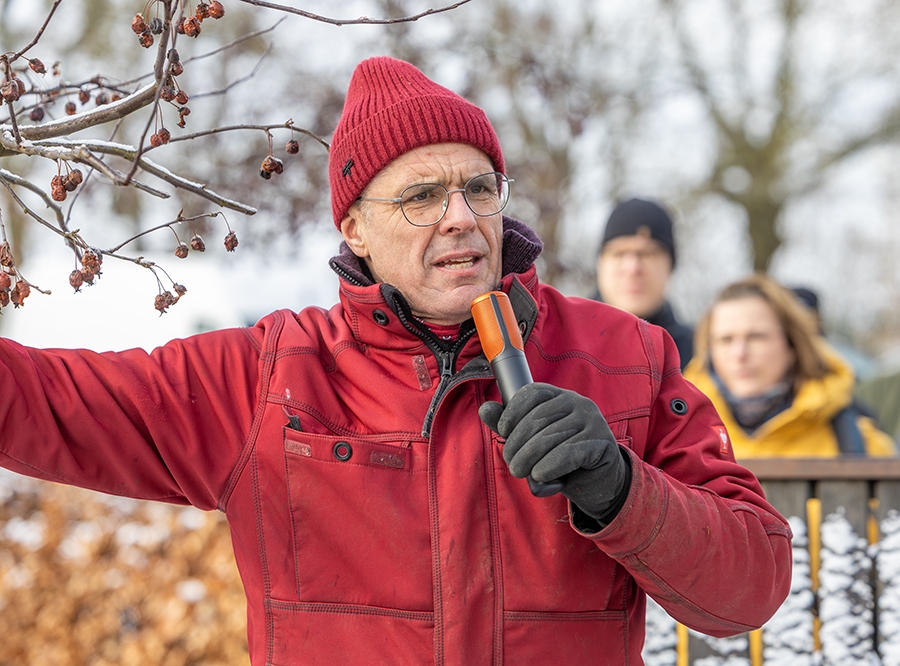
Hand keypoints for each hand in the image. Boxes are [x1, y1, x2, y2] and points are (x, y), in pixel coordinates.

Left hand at [479, 383, 629, 520]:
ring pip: (549, 438)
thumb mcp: (532, 442)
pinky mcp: (602, 444)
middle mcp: (578, 403)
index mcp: (560, 396)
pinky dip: (549, 467)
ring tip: (523, 473)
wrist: (598, 484)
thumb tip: (485, 409)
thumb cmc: (561, 460)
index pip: (531, 393)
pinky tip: (541, 476)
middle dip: (517, 445)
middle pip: (537, 419)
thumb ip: (510, 426)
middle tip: (514, 466)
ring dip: (529, 460)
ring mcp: (593, 421)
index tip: (504, 433)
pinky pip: (567, 453)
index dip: (512, 412)